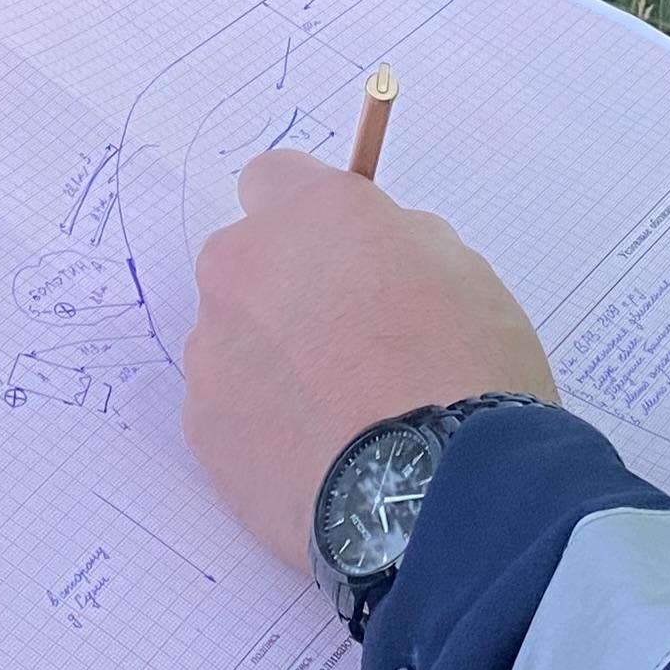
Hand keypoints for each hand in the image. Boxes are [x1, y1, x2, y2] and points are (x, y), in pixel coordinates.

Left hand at [179, 149, 555, 572]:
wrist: (434, 490)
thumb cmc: (466, 371)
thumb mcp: (464, 273)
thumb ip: (398, 243)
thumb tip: (372, 255)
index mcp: (310, 214)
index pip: (274, 178)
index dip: (309, 217)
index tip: (342, 252)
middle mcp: (245, 268)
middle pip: (247, 263)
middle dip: (285, 290)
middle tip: (349, 344)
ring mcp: (213, 350)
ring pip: (234, 339)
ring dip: (272, 361)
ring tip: (340, 416)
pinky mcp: (203, 428)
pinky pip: (229, 408)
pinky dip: (263, 424)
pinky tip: (318, 455)